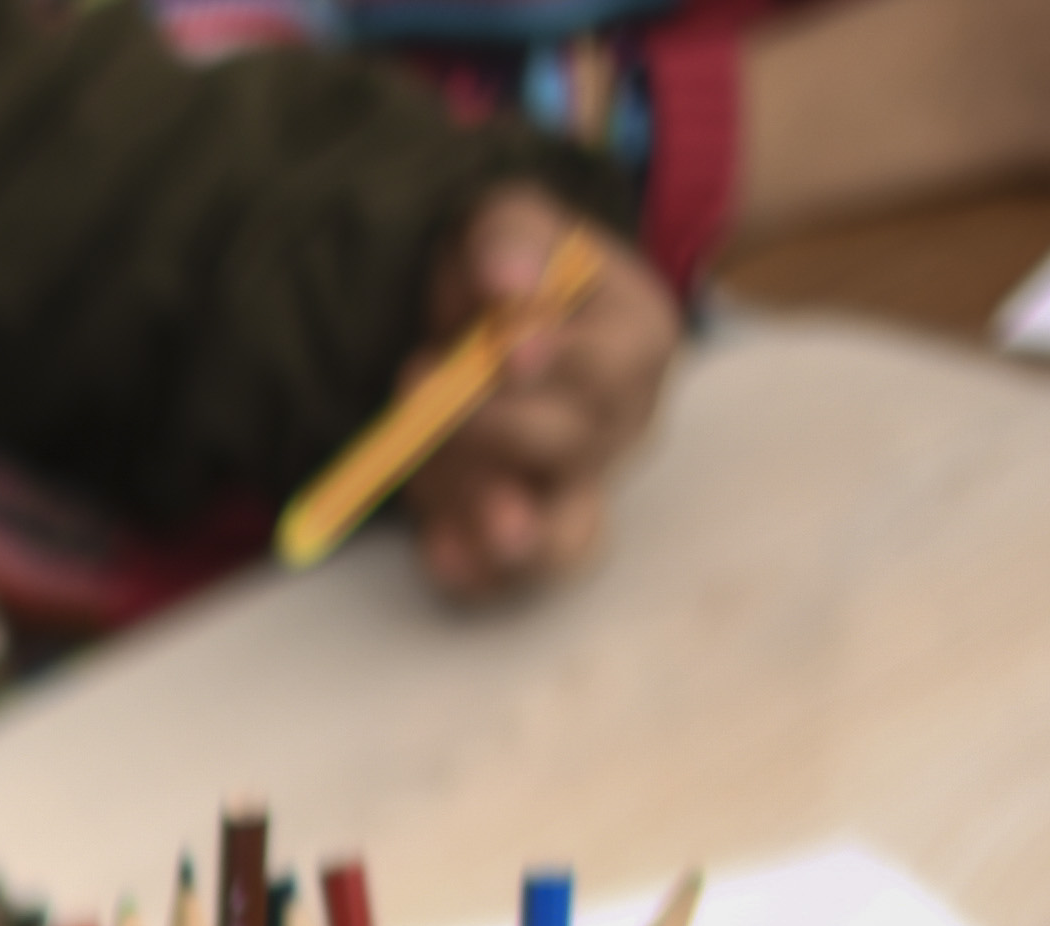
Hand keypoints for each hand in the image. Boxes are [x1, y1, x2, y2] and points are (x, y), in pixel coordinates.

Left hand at [407, 192, 674, 601]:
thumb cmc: (503, 266)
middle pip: (570, 444)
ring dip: (512, 533)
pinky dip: (474, 575)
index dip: (549, 361)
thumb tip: (505, 282)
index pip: (603, 364)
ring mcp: (578, 487)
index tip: (504, 347)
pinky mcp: (524, 535)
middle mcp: (621, 423)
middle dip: (486, 422)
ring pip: (561, 534)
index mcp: (637, 338)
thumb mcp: (506, 221)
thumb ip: (509, 240)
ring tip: (487, 528)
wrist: (481, 319)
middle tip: (412, 377)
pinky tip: (436, 551)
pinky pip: (507, 579)